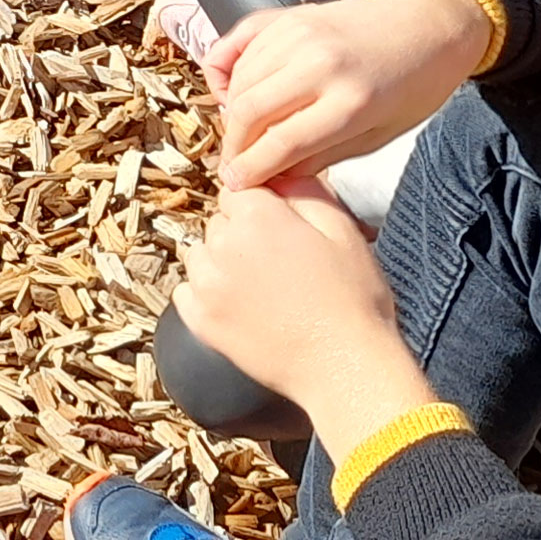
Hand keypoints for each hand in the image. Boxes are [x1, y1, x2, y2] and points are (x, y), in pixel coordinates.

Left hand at [174, 176, 433, 451]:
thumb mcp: (343, 231)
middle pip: (220, 222)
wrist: (345, 368)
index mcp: (257, 216)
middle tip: (280, 263)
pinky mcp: (199, 320)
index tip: (282, 229)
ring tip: (261, 287)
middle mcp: (221, 244)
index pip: (240, 190)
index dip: (262, 208)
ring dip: (221, 263)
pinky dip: (206, 295)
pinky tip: (240, 307)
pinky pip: (186, 291)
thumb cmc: (354, 299)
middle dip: (242, 234)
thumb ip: (305, 191)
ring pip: (200, 255)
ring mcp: (206, 284)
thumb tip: (279, 173)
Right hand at [210, 0, 497, 189]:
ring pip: (240, 81)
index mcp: (351, 101)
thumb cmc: (413, 85)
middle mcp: (319, 63)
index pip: (282, 142)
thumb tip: (276, 176)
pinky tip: (234, 90)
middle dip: (233, 145)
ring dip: (231, 112)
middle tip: (235, 163)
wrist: (426, 24)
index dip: (251, 169)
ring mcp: (298, 33)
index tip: (237, 184)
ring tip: (243, 132)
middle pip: (250, 111)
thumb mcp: (380, 134)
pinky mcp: (287, 15)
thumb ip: (325, 156)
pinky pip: (237, 44)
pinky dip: (228, 71)